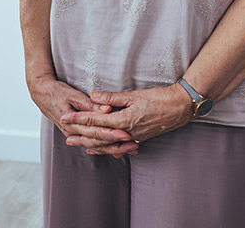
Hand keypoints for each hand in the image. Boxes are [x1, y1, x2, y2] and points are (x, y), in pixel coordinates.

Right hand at [28, 75, 137, 157]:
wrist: (42, 94)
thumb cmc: (57, 92)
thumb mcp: (73, 95)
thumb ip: (91, 104)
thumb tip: (107, 108)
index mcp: (74, 124)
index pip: (97, 132)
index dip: (112, 134)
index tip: (127, 134)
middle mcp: (74, 133)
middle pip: (99, 143)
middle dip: (118, 145)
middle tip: (134, 146)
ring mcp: (75, 135)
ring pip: (98, 146)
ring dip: (115, 148)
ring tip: (132, 149)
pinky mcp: (77, 133)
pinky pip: (93, 143)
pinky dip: (106, 147)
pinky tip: (119, 149)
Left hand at [60, 85, 192, 149]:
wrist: (180, 108)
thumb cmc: (158, 98)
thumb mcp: (133, 95)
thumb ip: (112, 98)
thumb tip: (93, 96)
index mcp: (123, 120)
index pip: (95, 119)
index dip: (78, 118)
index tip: (65, 117)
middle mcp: (126, 132)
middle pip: (98, 136)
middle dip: (81, 136)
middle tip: (66, 136)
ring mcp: (133, 137)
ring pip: (108, 144)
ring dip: (92, 144)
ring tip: (79, 144)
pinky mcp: (139, 137)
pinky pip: (118, 146)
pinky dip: (107, 148)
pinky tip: (101, 148)